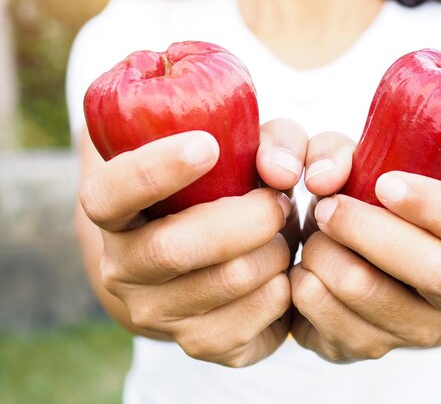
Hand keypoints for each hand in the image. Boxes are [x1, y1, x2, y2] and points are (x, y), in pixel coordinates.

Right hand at [79, 119, 306, 366]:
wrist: (219, 260)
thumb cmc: (230, 192)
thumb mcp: (247, 153)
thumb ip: (272, 142)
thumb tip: (280, 172)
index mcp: (116, 213)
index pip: (110, 195)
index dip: (153, 170)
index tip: (206, 146)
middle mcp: (122, 269)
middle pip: (176, 249)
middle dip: (249, 218)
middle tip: (279, 202)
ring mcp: (155, 314)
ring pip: (228, 281)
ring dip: (275, 252)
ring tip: (280, 236)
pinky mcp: (197, 345)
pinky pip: (253, 322)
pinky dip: (282, 290)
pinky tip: (280, 273)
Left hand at [290, 132, 440, 362]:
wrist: (367, 263)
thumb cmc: (373, 200)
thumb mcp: (363, 164)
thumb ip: (339, 154)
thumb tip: (322, 179)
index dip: (439, 207)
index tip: (386, 183)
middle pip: (434, 272)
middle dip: (366, 230)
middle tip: (327, 207)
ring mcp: (421, 331)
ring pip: (366, 291)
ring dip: (325, 253)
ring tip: (315, 234)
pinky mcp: (372, 349)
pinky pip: (328, 320)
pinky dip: (304, 284)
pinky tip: (307, 267)